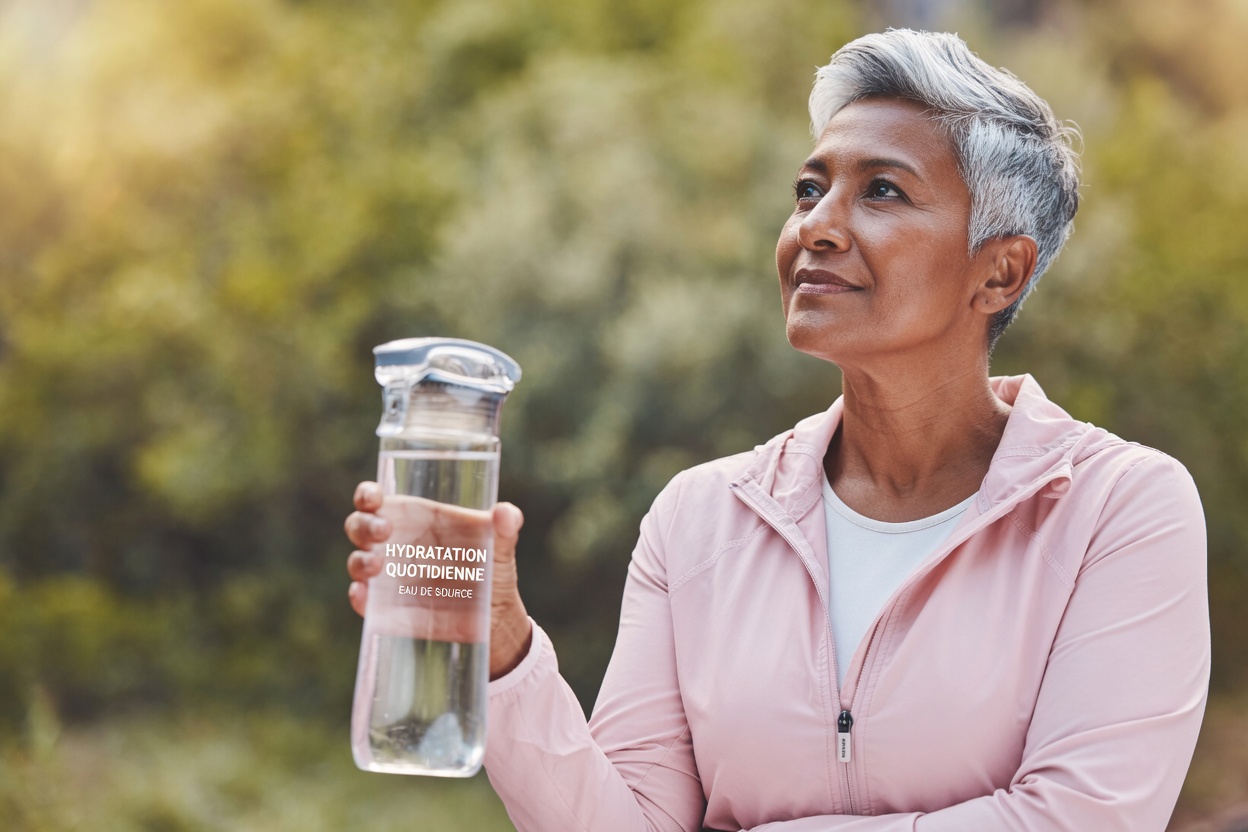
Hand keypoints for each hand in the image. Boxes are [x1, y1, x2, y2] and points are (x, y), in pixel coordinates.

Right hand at [345, 481, 533, 679]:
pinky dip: (359, 598)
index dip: (367, 495)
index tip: (373, 497)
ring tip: (379, 565)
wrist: (494, 616)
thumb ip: (506, 526)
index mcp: (414, 517)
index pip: (377, 499)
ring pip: (357, 562)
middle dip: (363, 526)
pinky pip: (364, 602)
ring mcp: (389, 577)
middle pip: (359, 526)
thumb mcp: (501, 544)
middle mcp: (395, 544)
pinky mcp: (390, 608)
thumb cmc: (492, 568)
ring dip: (360, 561)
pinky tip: (365, 596)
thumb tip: (506, 514)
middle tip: (385, 532)